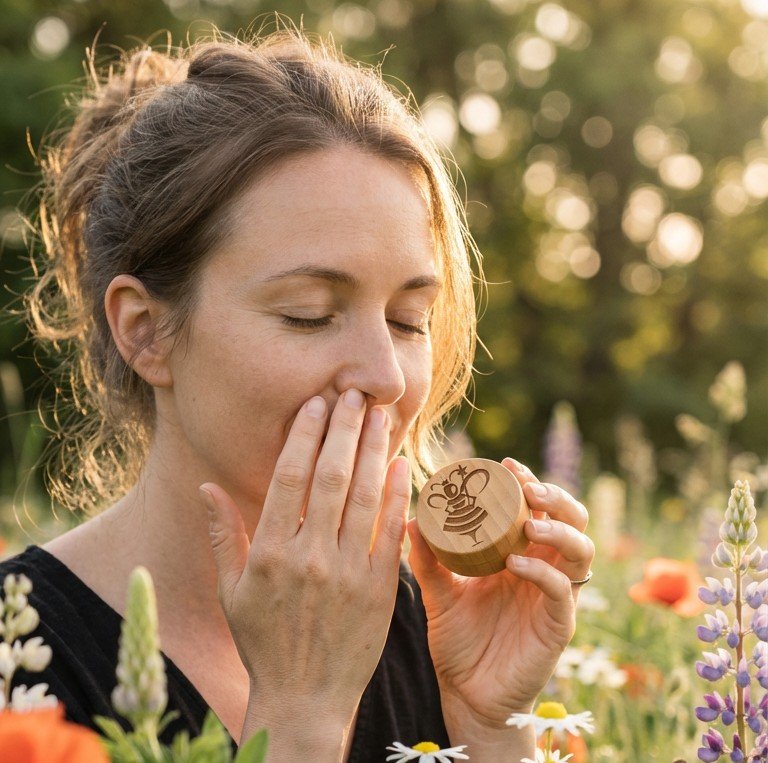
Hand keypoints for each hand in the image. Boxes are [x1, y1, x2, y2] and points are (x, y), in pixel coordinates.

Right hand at [200, 390, 410, 754]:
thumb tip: (207, 485)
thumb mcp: (230, 590)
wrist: (305, 699)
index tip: (315, 403)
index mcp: (269, 553)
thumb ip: (222, 533)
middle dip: (342, 429)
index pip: (289, 477)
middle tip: (352, 393)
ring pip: (362, 495)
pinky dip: (397, 494)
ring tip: (378, 414)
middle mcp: (309, 557)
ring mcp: (347, 572)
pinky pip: (390, 530)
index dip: (303, 434)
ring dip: (371, 449)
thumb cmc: (263, 641)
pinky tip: (401, 462)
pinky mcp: (379, 588)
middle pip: (329, 477)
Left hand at [407, 457, 593, 739]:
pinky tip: (516, 563)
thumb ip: (428, 560)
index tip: (506, 465)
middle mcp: (544, 568)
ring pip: (580, 551)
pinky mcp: (557, 625)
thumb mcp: (439, 593)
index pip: (539, 508)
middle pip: (572, 519)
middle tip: (527, 486)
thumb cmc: (458, 640)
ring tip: (528, 522)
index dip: (530, 482)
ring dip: (559, 528)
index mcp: (521, 554)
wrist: (465, 694)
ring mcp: (554, 597)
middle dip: (556, 496)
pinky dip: (544, 572)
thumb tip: (409, 520)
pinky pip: (561, 592)